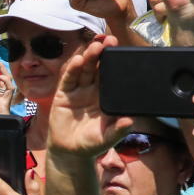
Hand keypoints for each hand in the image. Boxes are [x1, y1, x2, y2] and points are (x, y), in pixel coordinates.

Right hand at [47, 35, 132, 157]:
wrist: (69, 153)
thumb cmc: (91, 144)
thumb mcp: (108, 138)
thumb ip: (118, 130)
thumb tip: (130, 121)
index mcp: (106, 98)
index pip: (112, 76)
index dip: (115, 63)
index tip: (122, 52)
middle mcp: (92, 91)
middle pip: (98, 68)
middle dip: (103, 54)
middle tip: (109, 41)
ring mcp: (78, 91)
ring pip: (84, 70)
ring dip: (89, 58)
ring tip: (95, 48)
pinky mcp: (63, 95)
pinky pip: (69, 79)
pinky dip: (73, 69)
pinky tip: (78, 61)